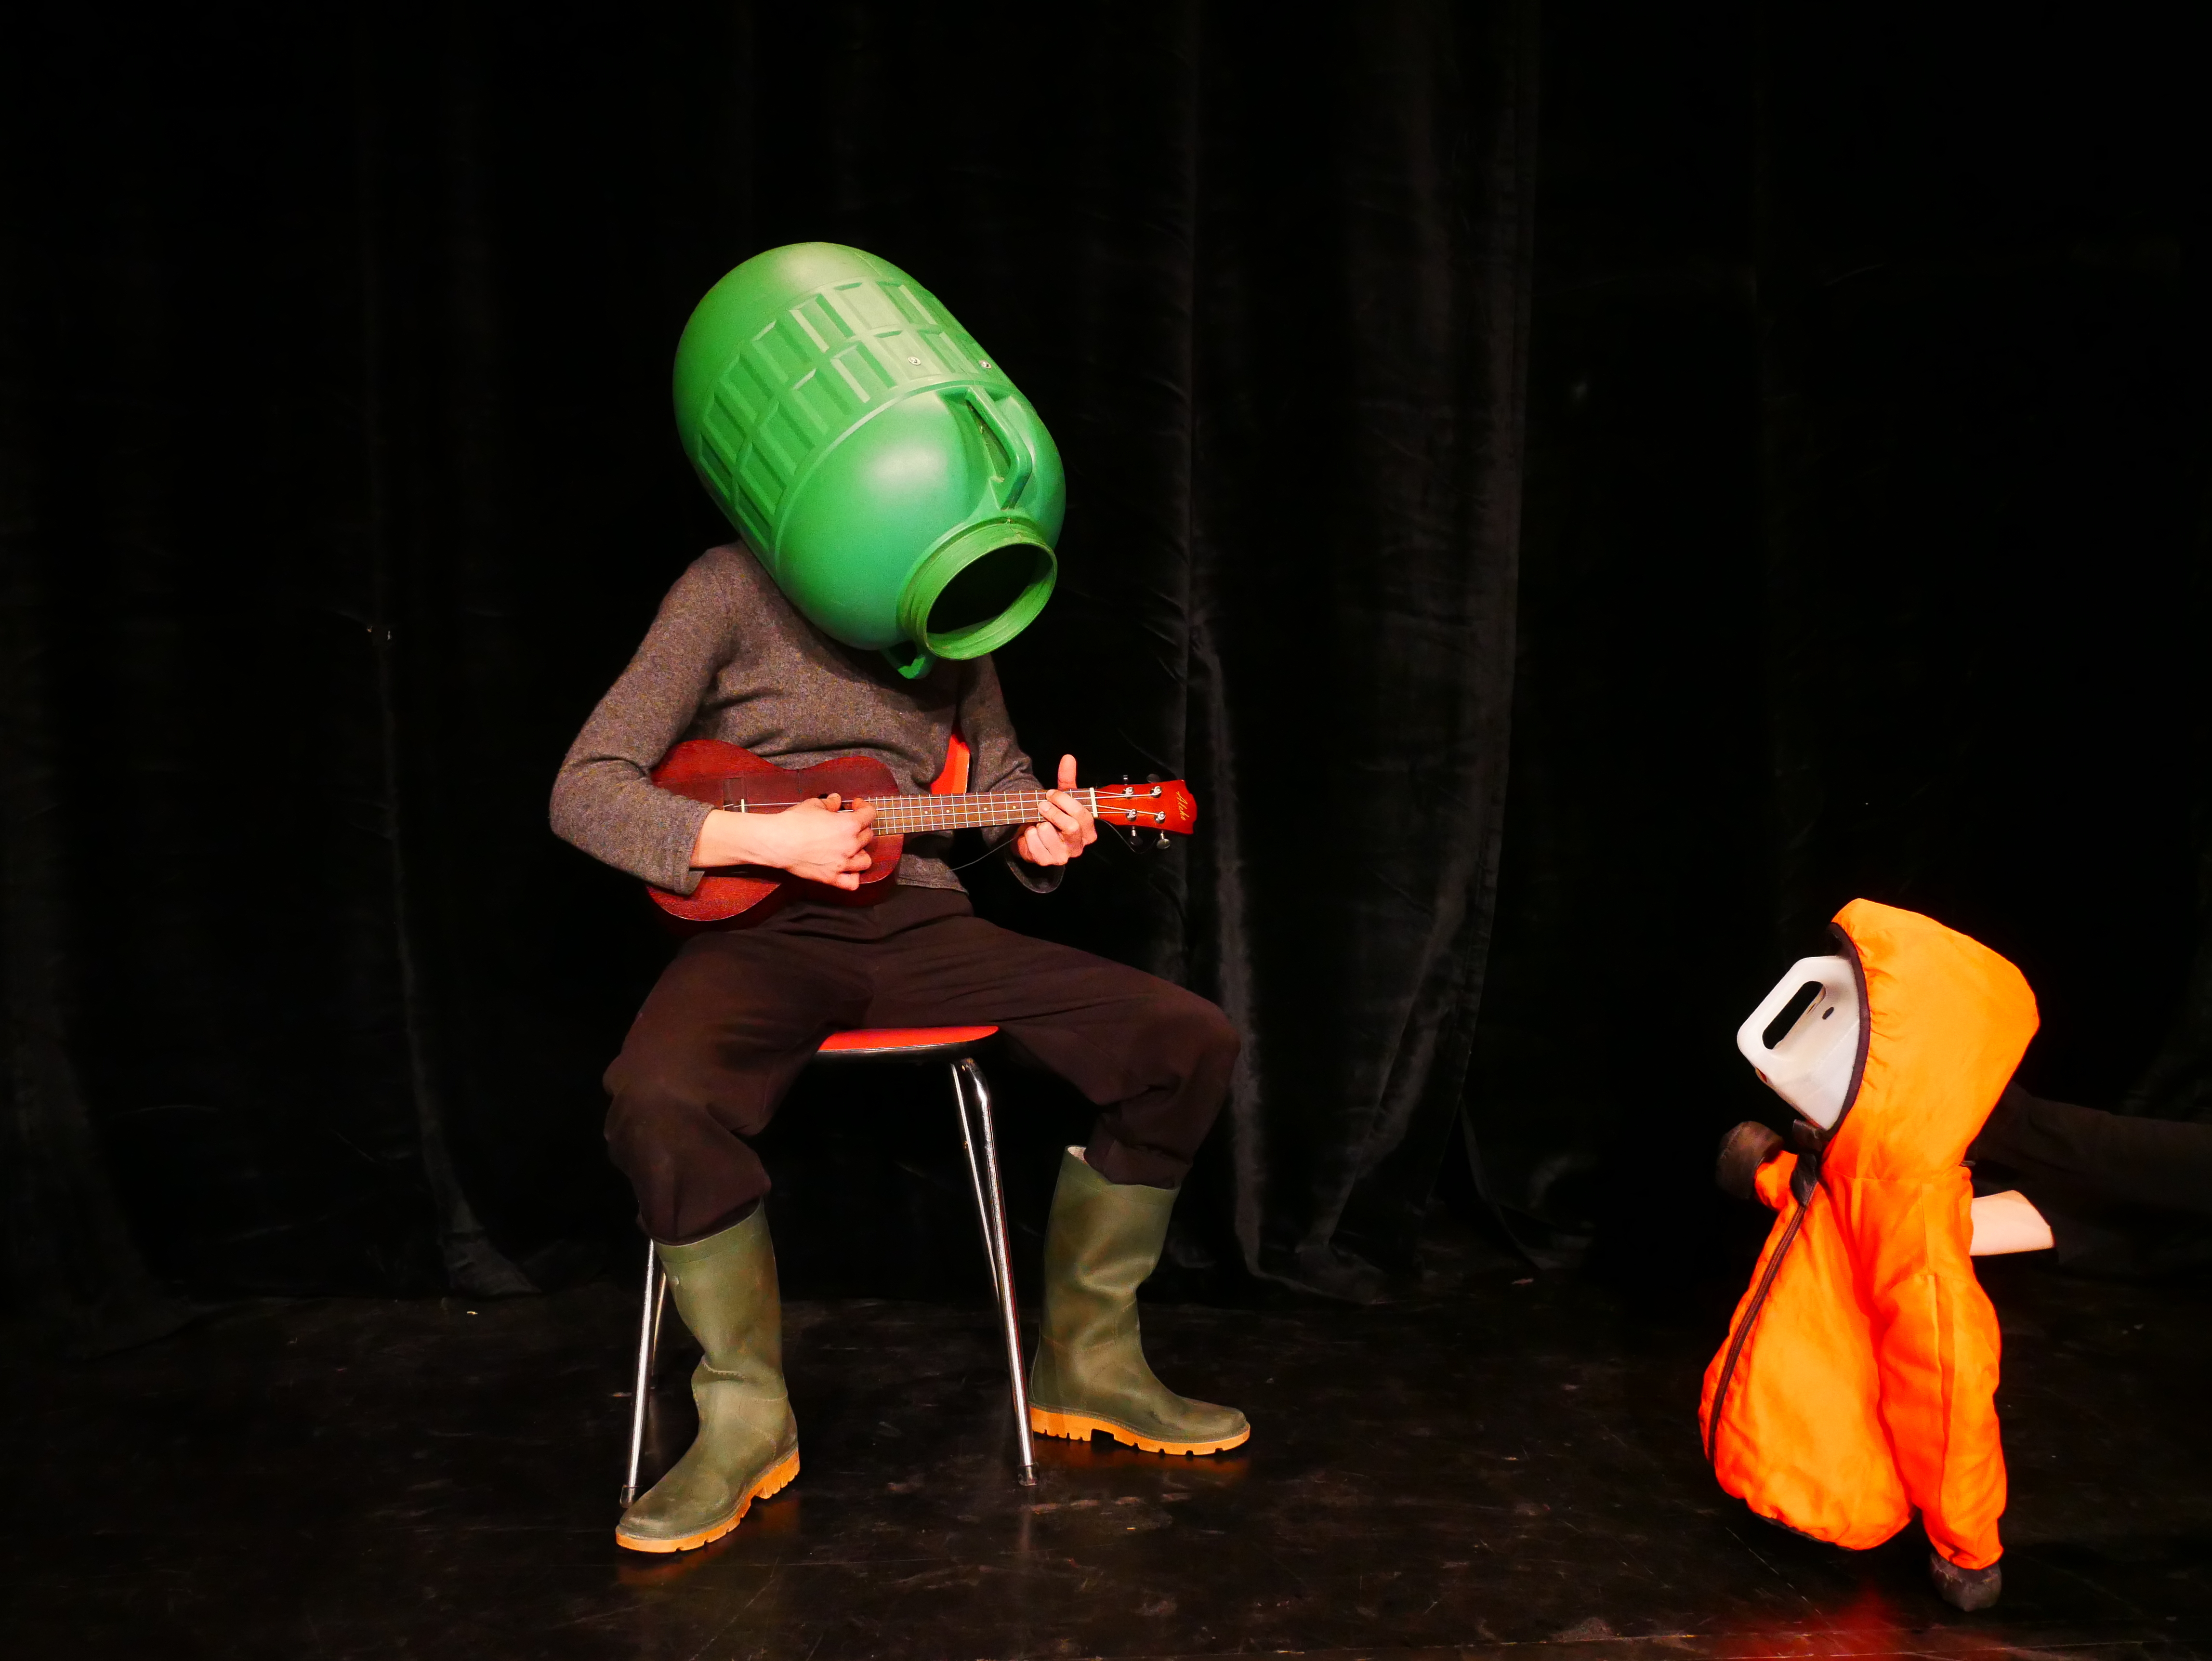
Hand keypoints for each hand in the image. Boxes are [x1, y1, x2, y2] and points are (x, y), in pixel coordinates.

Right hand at [691, 794, 876, 889]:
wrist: (778, 842)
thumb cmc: (793, 823)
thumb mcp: (813, 805)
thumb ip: (829, 803)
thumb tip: (836, 800)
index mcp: (849, 825)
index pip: (870, 814)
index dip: (864, 807)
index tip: (856, 806)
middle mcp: (850, 845)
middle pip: (868, 836)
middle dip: (860, 828)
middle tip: (847, 825)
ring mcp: (842, 864)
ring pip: (866, 860)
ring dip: (861, 853)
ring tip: (850, 848)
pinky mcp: (831, 877)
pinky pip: (852, 883)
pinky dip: (853, 877)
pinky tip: (847, 870)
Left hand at [1015, 754, 1096, 867]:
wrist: (1034, 836)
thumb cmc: (1053, 816)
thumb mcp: (1062, 798)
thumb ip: (1067, 779)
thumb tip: (1068, 758)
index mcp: (1088, 831)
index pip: (1082, 814)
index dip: (1064, 801)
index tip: (1050, 793)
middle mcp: (1079, 846)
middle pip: (1071, 826)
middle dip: (1052, 812)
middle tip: (1041, 805)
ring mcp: (1062, 856)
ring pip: (1049, 835)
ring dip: (1037, 824)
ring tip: (1035, 821)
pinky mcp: (1046, 862)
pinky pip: (1034, 847)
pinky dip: (1028, 836)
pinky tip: (1030, 833)